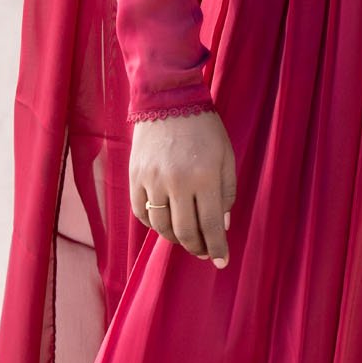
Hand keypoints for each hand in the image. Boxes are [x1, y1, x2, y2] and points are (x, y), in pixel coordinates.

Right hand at [130, 109, 236, 267]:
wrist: (168, 100)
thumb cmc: (204, 129)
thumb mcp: (226, 157)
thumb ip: (227, 193)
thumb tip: (221, 226)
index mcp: (205, 177)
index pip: (211, 225)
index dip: (217, 248)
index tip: (221, 262)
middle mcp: (177, 183)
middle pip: (185, 231)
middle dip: (197, 248)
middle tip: (205, 252)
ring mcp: (152, 181)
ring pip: (161, 226)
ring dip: (176, 239)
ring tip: (187, 238)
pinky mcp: (135, 177)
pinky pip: (141, 212)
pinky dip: (154, 224)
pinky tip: (165, 224)